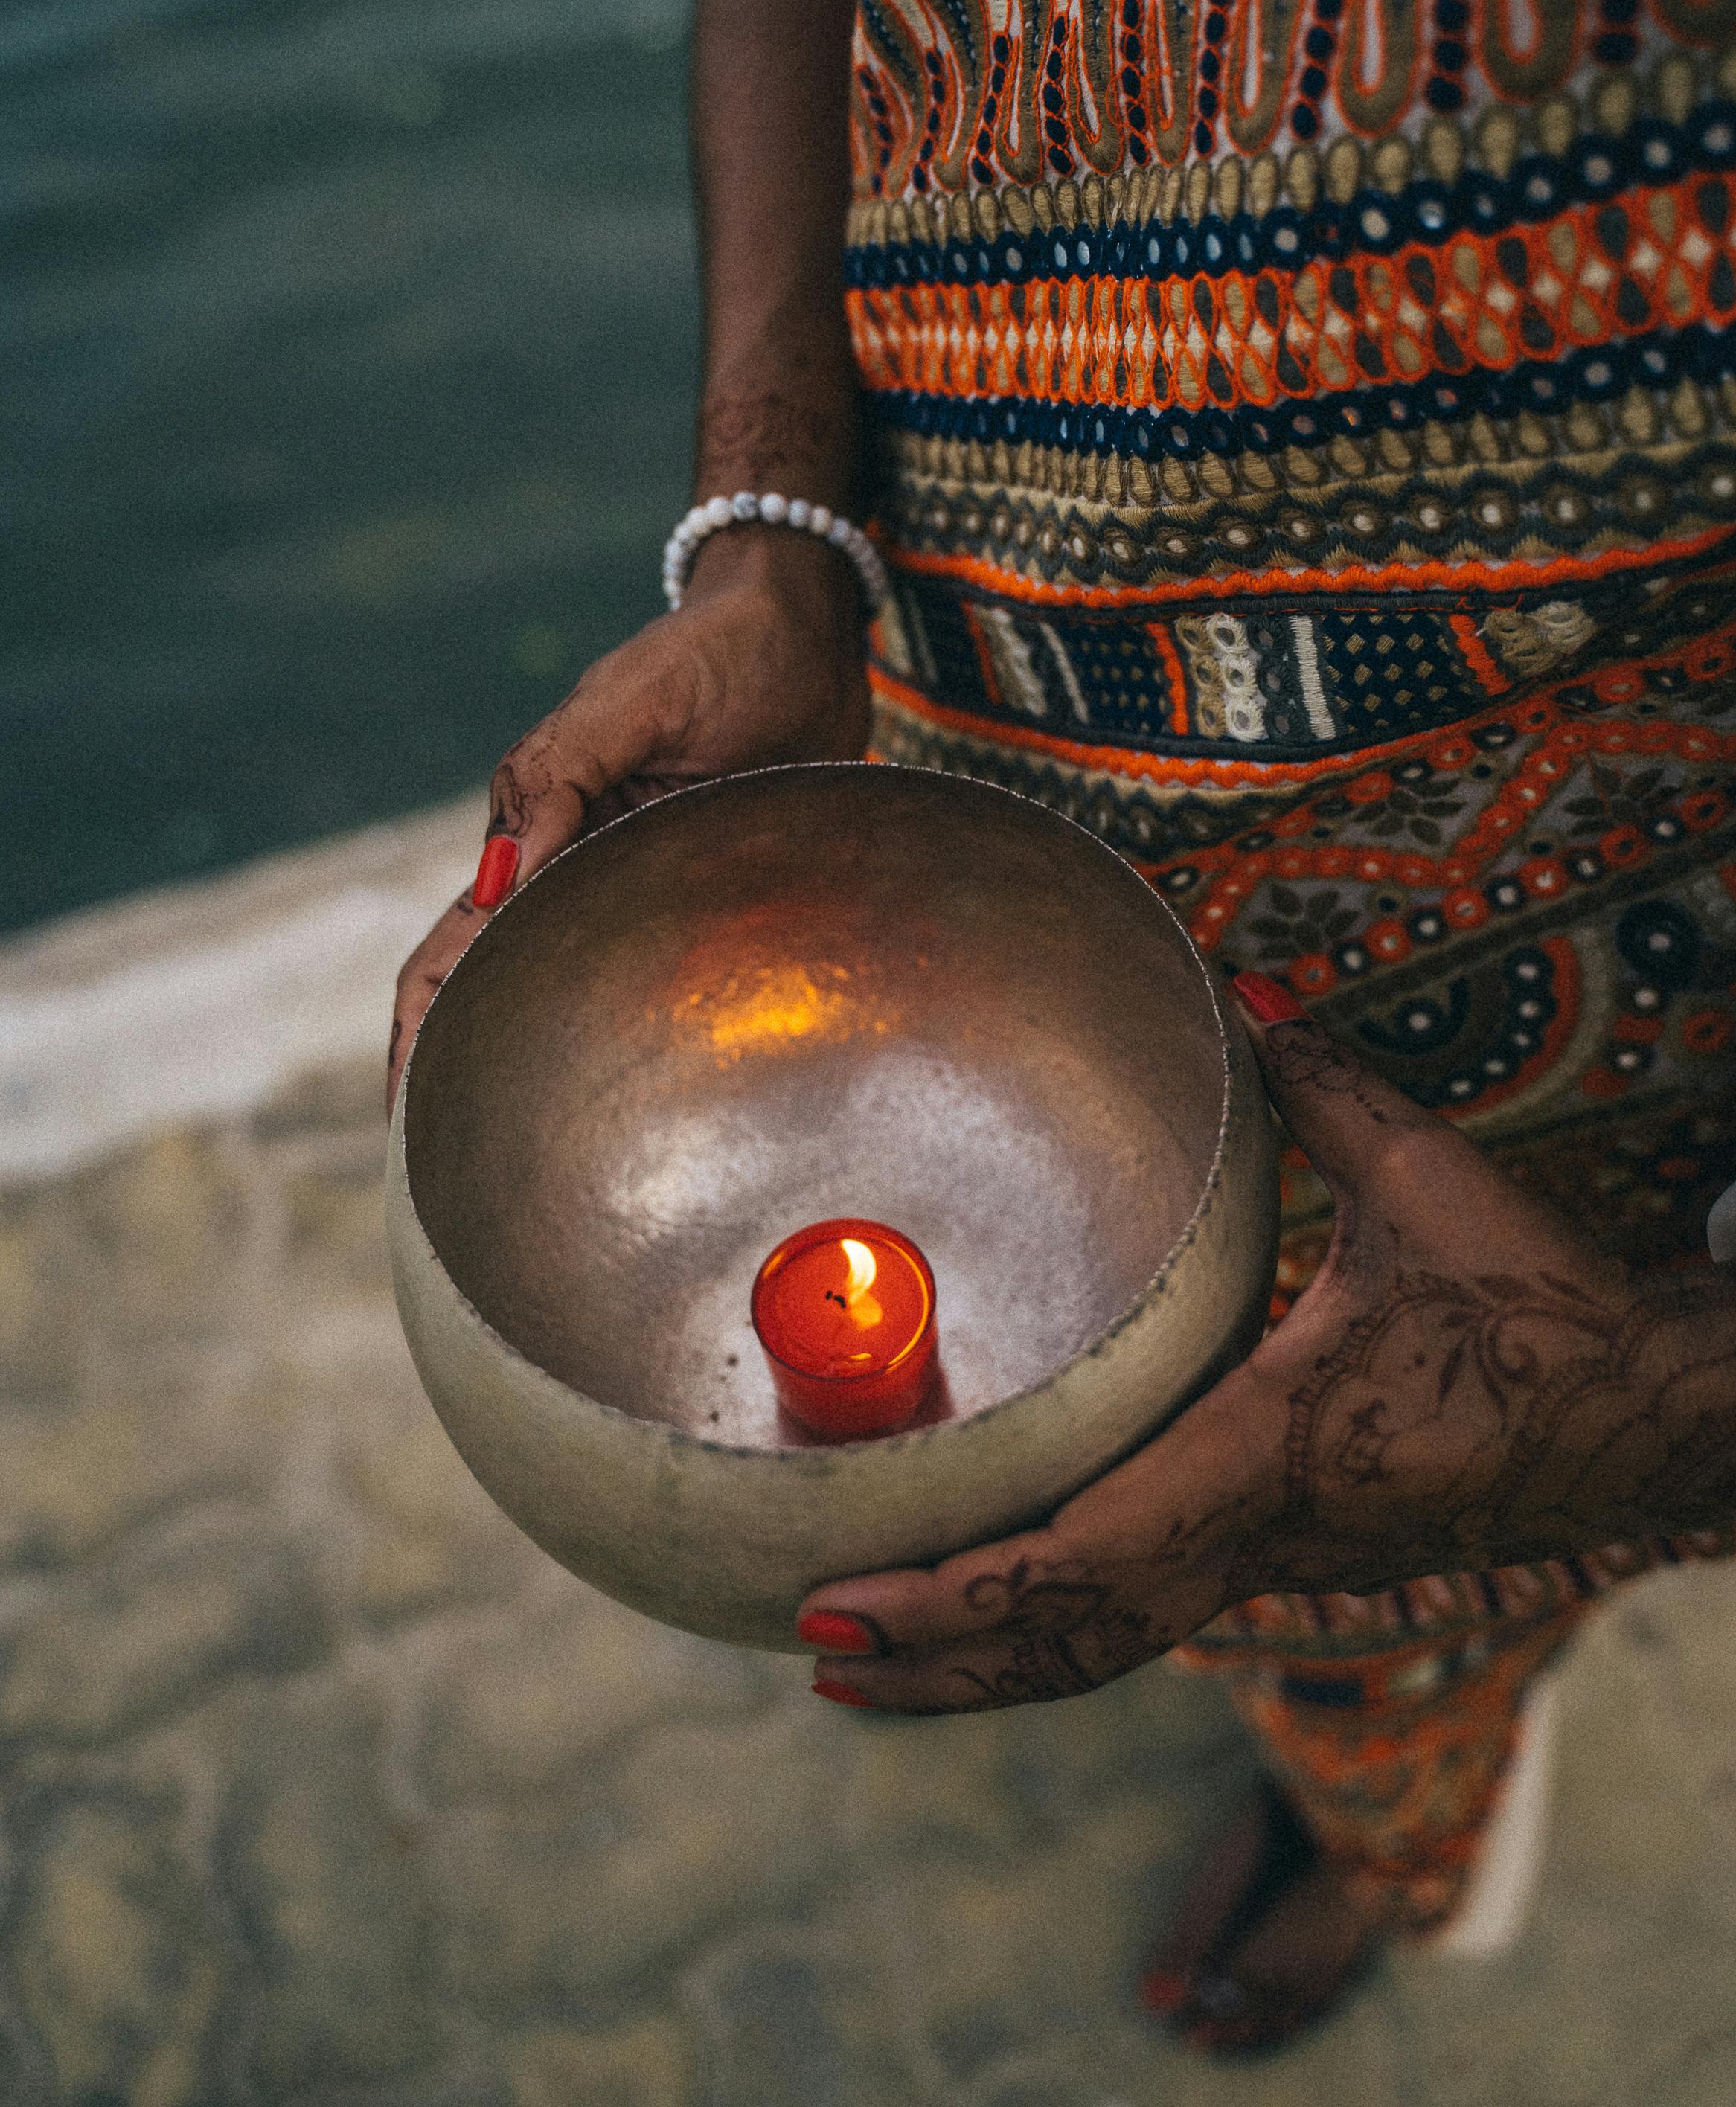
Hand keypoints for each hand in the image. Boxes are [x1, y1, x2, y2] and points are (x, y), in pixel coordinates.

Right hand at [387, 525, 869, 1112]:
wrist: (802, 631)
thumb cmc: (716, 654)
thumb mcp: (630, 703)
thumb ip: (562, 777)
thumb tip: (502, 880)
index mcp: (534, 826)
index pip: (451, 949)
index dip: (419, 1034)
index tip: (408, 1120)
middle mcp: (574, 868)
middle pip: (497, 992)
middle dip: (468, 1079)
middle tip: (460, 1183)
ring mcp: (636, 884)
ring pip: (574, 992)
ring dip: (549, 1062)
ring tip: (538, 1163)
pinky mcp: (703, 891)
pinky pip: (656, 976)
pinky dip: (635, 1034)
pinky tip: (647, 1097)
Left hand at [799, 978, 1735, 1712]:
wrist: (1652, 1418)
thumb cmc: (1544, 1308)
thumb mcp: (1430, 1181)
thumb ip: (1324, 1087)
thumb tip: (1250, 991)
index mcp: (1271, 1451)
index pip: (1084, 1554)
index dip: (957, 1595)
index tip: (842, 1603)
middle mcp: (1262, 1529)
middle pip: (1074, 1631)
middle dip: (940, 1655)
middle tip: (812, 1649)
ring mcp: (1283, 1558)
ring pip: (1114, 1639)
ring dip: (992, 1661)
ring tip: (875, 1665)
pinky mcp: (1301, 1550)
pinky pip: (1157, 1608)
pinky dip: (1062, 1628)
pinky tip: (1010, 1610)